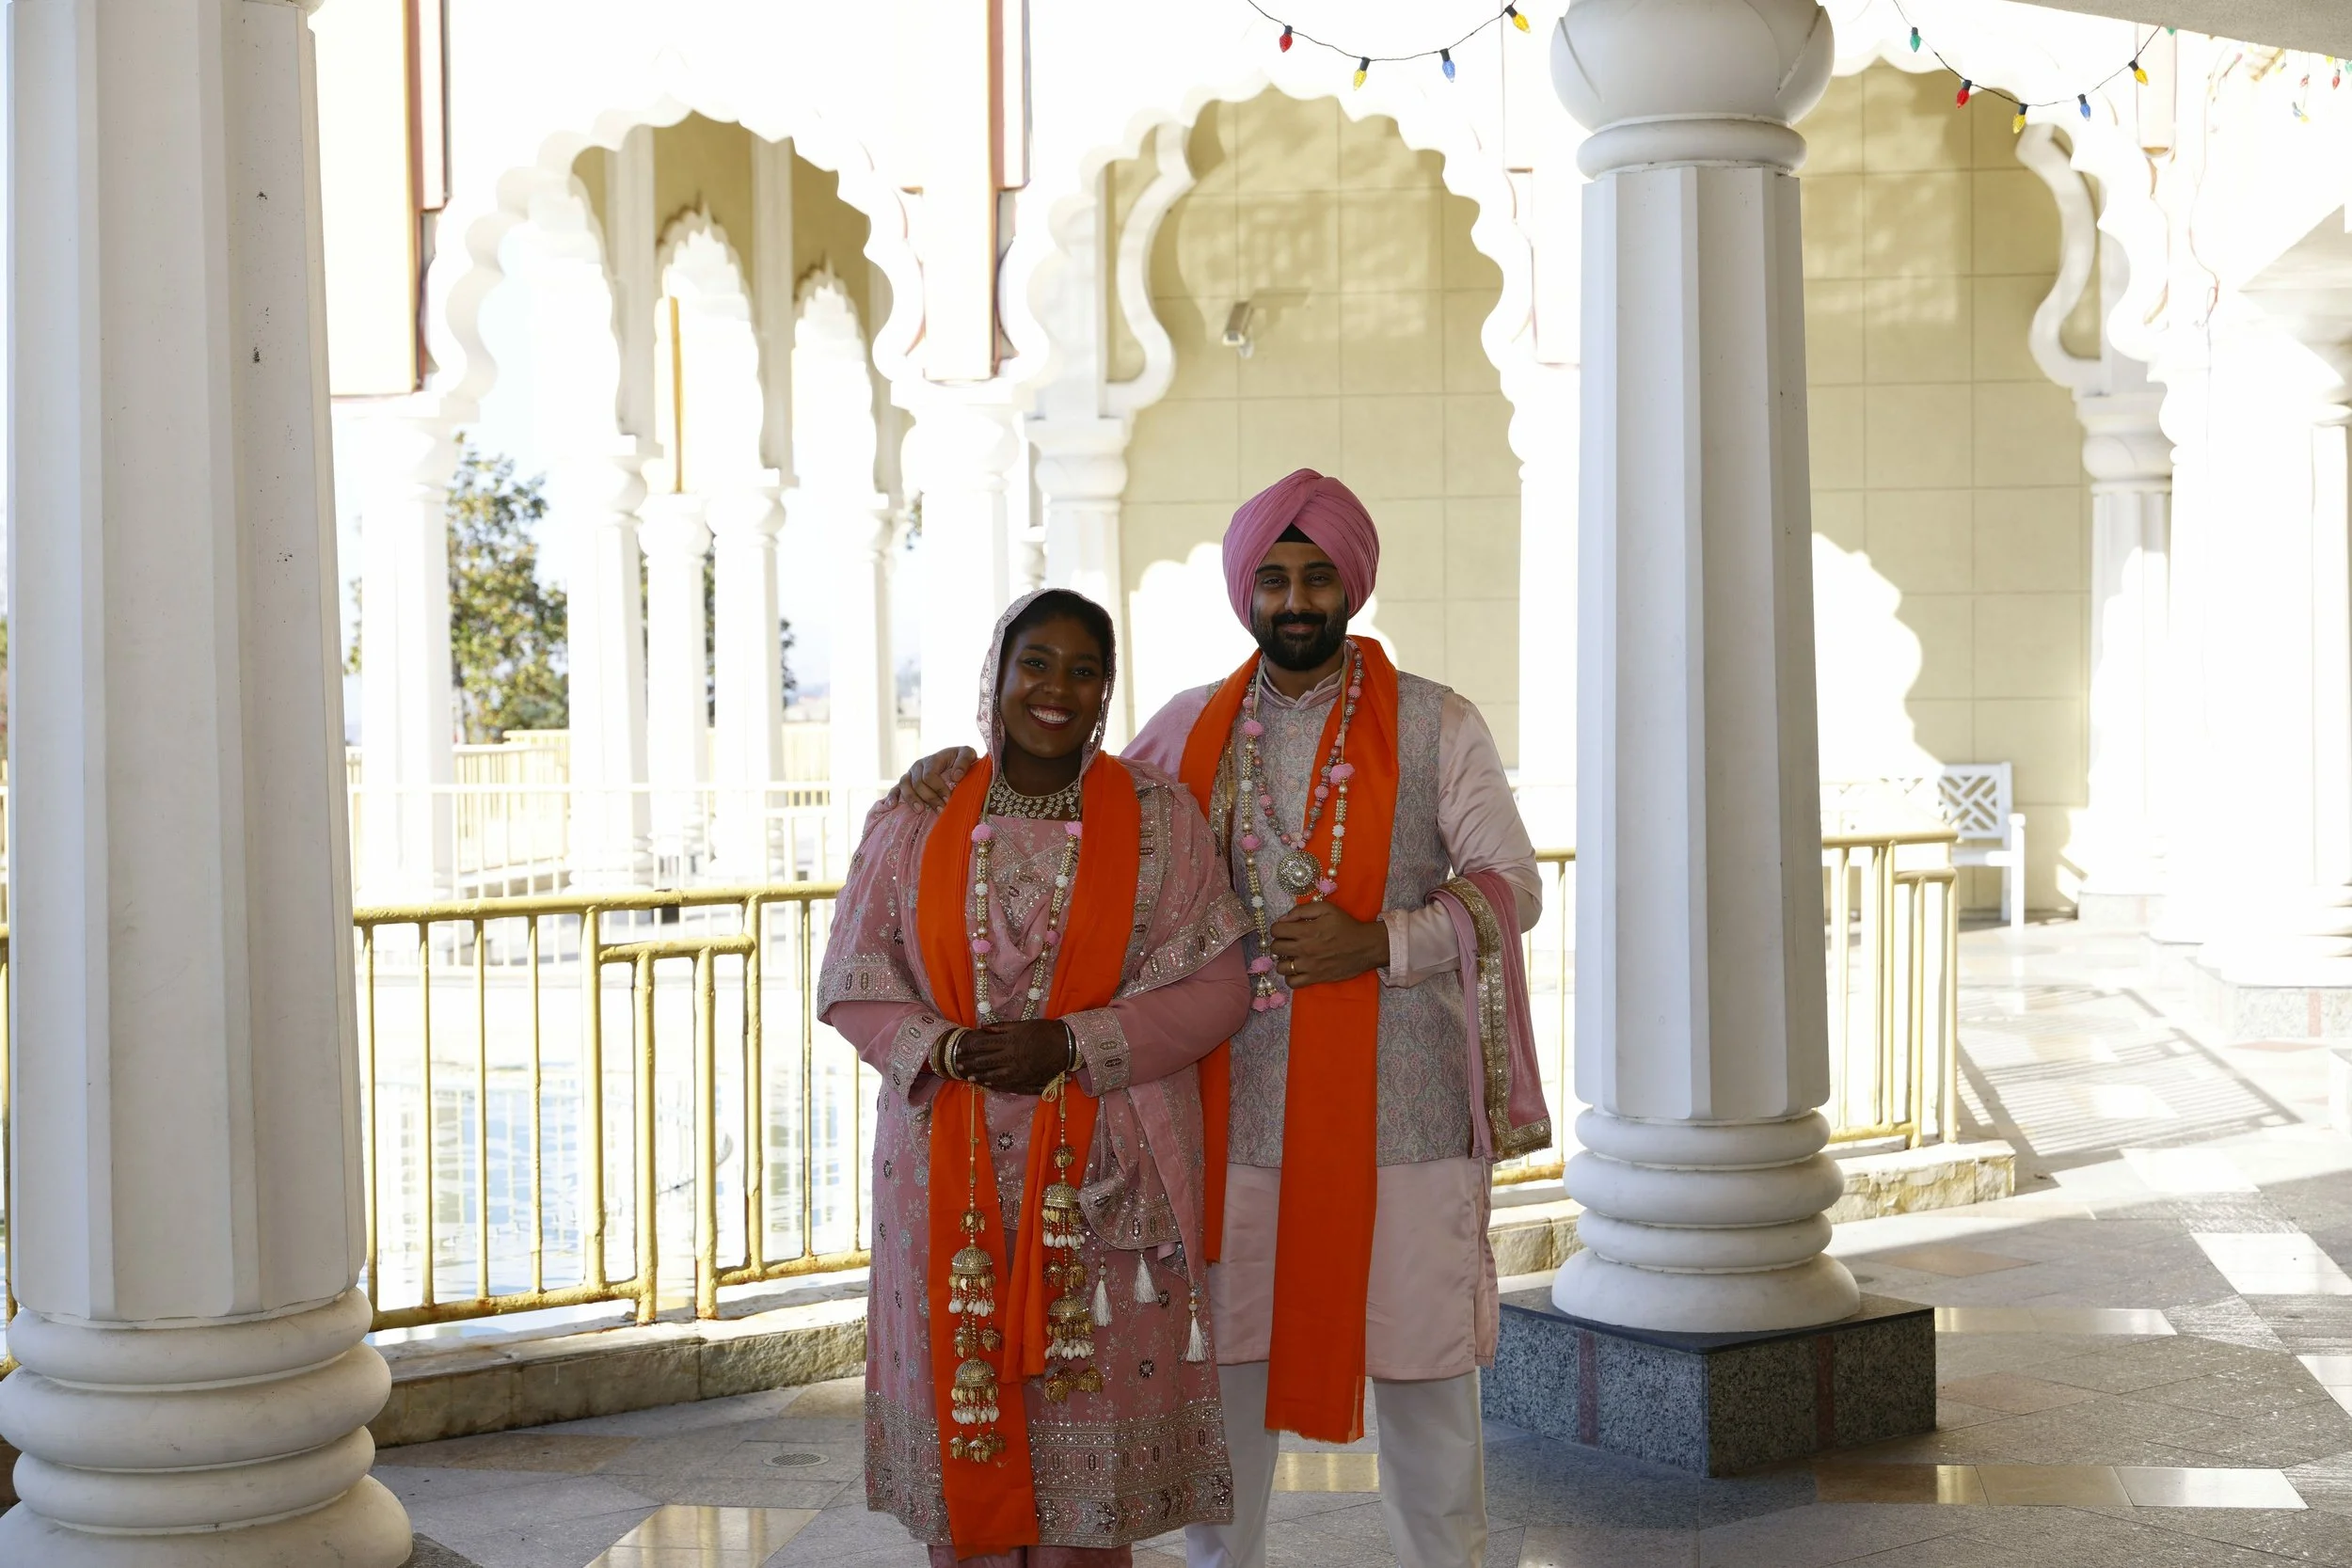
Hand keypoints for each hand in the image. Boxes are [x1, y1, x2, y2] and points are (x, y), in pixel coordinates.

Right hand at [883, 747, 979, 810]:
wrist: (955, 763)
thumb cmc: (961, 760)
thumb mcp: (967, 754)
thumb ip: (964, 761)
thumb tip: (956, 776)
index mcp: (932, 759)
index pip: (929, 775)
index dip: (938, 788)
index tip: (949, 799)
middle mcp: (919, 766)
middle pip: (918, 783)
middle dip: (929, 798)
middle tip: (941, 810)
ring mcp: (910, 774)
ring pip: (904, 786)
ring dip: (911, 799)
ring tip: (920, 810)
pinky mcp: (906, 783)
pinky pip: (895, 789)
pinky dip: (891, 797)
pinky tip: (891, 806)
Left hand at [951, 1019, 1075, 1095]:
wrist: (1065, 1044)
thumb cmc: (1044, 1030)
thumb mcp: (1023, 1024)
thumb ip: (1003, 1027)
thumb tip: (983, 1028)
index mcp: (1010, 1040)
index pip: (983, 1045)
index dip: (970, 1048)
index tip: (959, 1050)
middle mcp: (1011, 1055)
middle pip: (985, 1061)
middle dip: (970, 1064)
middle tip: (958, 1066)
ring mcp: (1018, 1069)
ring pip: (993, 1074)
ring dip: (980, 1076)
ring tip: (969, 1078)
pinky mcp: (1025, 1078)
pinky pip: (1006, 1083)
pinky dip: (995, 1083)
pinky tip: (987, 1083)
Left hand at [1267, 902, 1389, 987]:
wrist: (1365, 946)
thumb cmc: (1346, 926)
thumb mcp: (1326, 909)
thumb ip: (1302, 910)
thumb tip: (1283, 919)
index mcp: (1306, 931)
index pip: (1276, 930)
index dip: (1278, 928)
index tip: (1285, 929)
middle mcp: (1304, 950)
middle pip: (1276, 948)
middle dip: (1279, 942)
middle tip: (1288, 941)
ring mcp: (1309, 966)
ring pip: (1281, 967)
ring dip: (1283, 961)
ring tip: (1292, 956)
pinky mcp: (1316, 978)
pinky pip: (1292, 983)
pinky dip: (1291, 977)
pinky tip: (1297, 970)